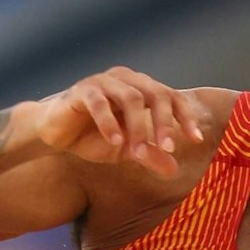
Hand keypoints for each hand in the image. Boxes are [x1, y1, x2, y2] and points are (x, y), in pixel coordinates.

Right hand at [31, 66, 204, 177]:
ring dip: (137, 127)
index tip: (195, 140)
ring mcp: (103, 82)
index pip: (170, 97)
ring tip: (137, 152)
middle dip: (164, 122)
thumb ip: (149, 155)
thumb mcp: (125, 150)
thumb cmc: (92, 136)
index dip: (185, 117)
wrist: (53, 134)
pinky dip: (110, 123)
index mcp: (139, 88)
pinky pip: (99, 103)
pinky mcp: (81, 91)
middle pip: (155, 94)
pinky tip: (115, 143)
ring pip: (130, 98)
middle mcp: (125, 80)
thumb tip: (174, 170)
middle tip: (167, 148)